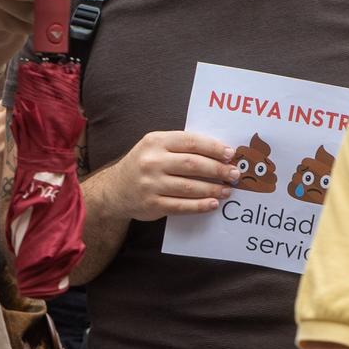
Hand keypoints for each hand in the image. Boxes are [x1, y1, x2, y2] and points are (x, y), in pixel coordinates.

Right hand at [101, 131, 235, 219]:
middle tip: (234, 174)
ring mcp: (150, 184)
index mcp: (155, 142)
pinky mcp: (152, 204)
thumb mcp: (155, 147)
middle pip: (193, 165)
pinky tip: (212, 204)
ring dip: (213, 189)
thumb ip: (181, 147)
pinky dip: (200, 206)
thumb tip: (219, 153)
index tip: (230, 154)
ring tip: (227, 190)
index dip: (213, 148)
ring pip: (190, 187)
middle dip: (218, 170)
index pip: (190, 142)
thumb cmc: (143, 165)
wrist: (114, 190)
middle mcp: (151, 162)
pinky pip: (182, 206)